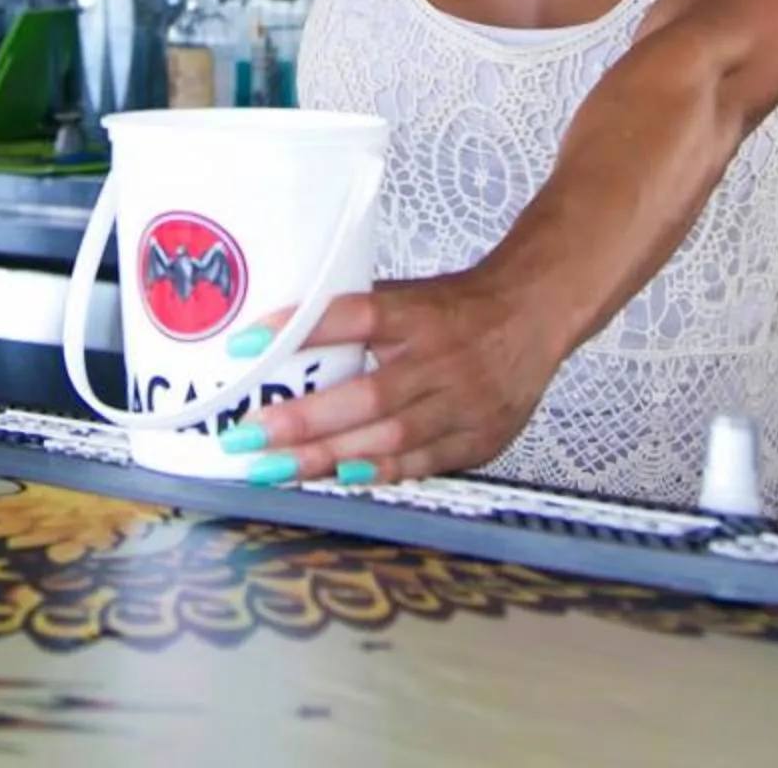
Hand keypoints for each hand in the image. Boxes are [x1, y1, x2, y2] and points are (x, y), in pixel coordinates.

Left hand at [234, 267, 566, 486]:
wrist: (534, 314)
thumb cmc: (456, 308)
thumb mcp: (407, 296)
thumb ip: (353, 322)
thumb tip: (275, 344)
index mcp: (417, 313)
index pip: (351, 316)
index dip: (298, 331)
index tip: (242, 347)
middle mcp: (441, 358)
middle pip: (367, 394)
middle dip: (302, 422)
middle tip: (246, 437)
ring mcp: (464, 402)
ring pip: (390, 437)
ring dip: (328, 457)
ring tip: (275, 470)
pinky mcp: (480, 438)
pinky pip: (421, 463)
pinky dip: (378, 473)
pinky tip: (336, 480)